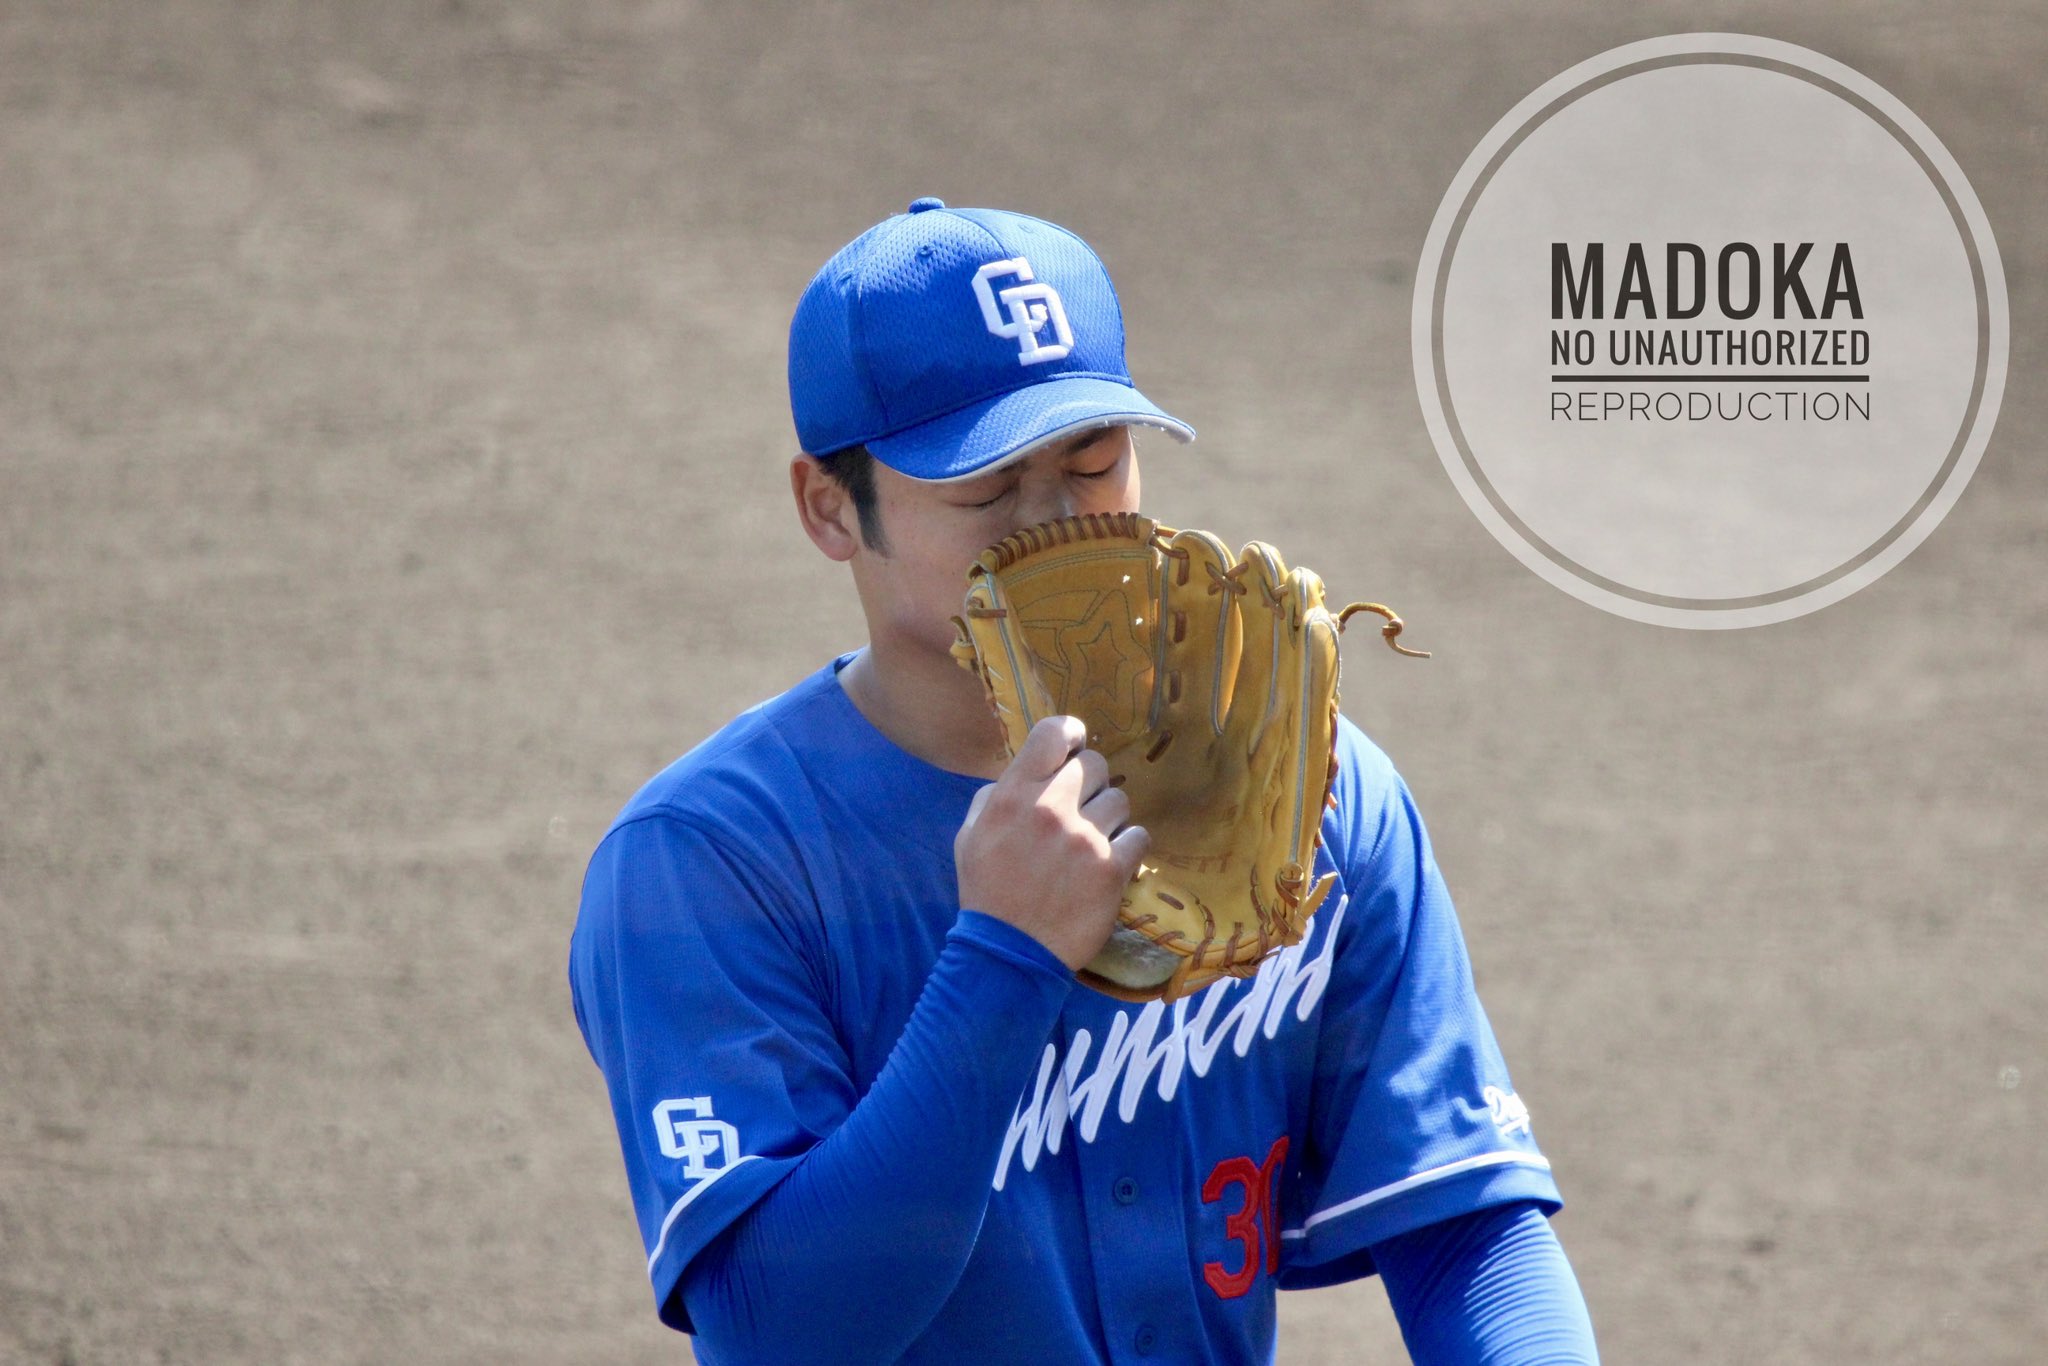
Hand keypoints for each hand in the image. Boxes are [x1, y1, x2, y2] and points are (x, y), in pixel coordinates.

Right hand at [954, 715, 1150, 970]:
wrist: (1009, 953)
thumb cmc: (987, 893)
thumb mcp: (970, 836)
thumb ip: (995, 796)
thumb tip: (1027, 772)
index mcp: (1013, 794)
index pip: (1054, 732)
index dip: (1071, 734)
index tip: (1074, 749)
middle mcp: (1050, 807)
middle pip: (1096, 764)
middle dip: (1091, 784)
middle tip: (1080, 810)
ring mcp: (1084, 837)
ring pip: (1120, 801)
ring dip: (1109, 819)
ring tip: (1091, 844)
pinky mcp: (1111, 869)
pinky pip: (1139, 837)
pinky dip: (1128, 848)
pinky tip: (1110, 863)